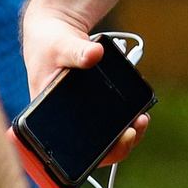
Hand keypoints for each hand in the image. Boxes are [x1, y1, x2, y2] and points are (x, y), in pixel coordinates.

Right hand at [19, 3, 147, 165]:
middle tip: (135, 128)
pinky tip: (138, 109)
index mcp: (46, 118)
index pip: (68, 150)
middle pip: (93, 149)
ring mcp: (81, 116)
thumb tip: (95, 54)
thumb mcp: (60, 46)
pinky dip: (127, 117)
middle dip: (118, 145)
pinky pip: (111, 120)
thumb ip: (76, 51)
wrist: (55, 32)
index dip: (94, 155)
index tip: (116, 143)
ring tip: (141, 119)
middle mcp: (64, 122)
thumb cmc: (49, 43)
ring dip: (126, 133)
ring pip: (105, 138)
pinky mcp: (94, 105)